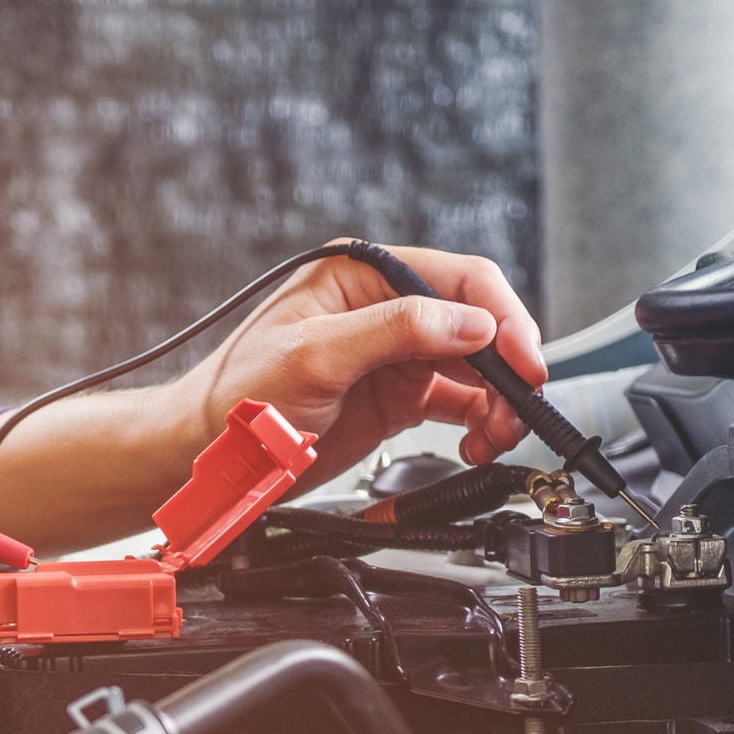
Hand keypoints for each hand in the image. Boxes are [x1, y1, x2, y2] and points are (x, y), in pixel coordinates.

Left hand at [176, 239, 546, 488]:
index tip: (520, 356)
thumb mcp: (315, 354)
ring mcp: (394, 356)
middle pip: (475, 322)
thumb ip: (395, 331)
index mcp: (363, 275)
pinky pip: (458, 404)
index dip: (498, 315)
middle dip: (506, 364)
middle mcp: (385, 309)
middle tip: (522, 402)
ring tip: (496, 433)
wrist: (211, 458)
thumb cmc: (238, 398)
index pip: (455, 279)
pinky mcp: (397, 399)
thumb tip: (469, 323)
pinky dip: (478, 423)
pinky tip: (478, 442)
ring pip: (474, 367)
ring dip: (498, 399)